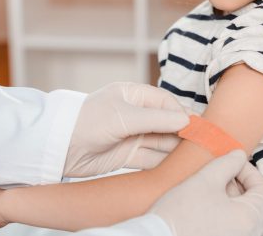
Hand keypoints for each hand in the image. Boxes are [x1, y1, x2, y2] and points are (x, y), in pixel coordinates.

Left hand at [64, 82, 189, 176]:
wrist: (59, 148)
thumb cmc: (88, 122)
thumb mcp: (124, 117)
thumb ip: (156, 120)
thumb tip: (186, 121)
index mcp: (133, 95)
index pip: (165, 102)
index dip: (181, 113)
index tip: (198, 125)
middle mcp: (134, 114)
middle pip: (166, 123)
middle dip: (182, 132)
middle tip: (203, 142)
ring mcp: (131, 135)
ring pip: (160, 142)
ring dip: (175, 148)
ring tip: (194, 155)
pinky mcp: (127, 155)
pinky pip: (151, 158)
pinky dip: (163, 162)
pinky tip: (177, 166)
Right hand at [150, 150, 262, 235]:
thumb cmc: (181, 212)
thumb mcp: (206, 179)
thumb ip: (227, 163)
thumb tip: (240, 155)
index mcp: (250, 218)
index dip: (249, 171)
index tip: (231, 163)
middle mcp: (249, 234)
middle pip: (258, 205)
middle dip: (243, 185)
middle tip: (224, 174)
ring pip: (246, 217)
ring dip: (235, 199)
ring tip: (214, 189)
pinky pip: (236, 228)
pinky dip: (229, 214)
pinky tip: (210, 205)